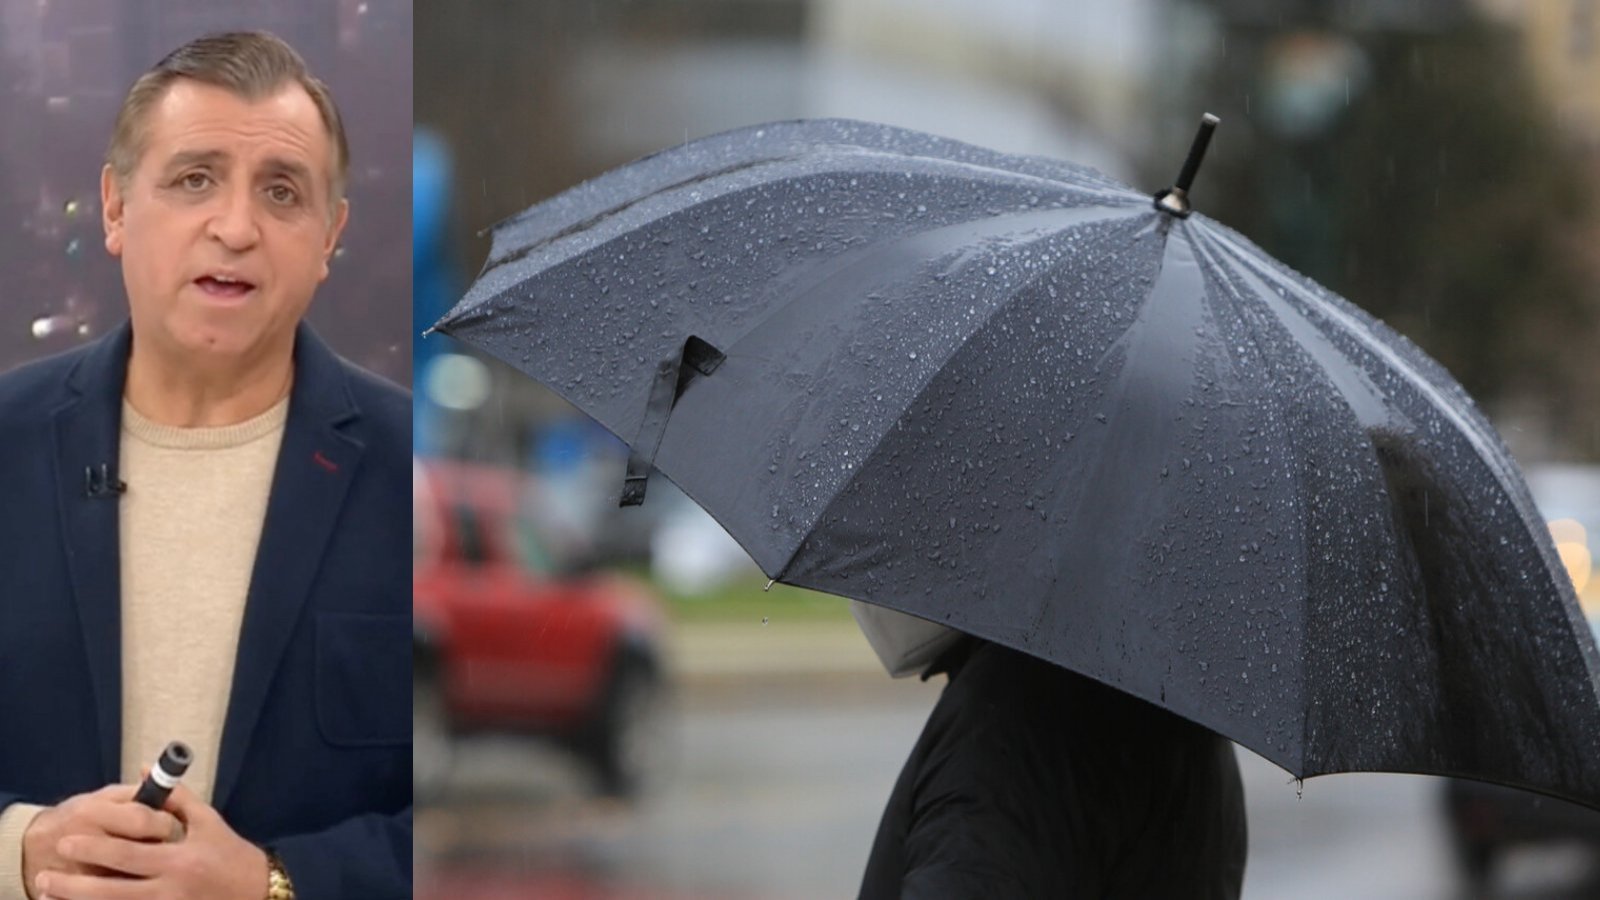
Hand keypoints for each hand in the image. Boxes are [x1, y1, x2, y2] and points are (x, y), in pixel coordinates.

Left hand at [36, 784, 267, 899]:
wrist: (257, 891)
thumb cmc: (230, 852)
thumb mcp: (208, 820)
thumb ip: (176, 798)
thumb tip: (146, 772)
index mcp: (180, 858)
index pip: (128, 854)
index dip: (94, 848)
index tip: (67, 840)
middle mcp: (171, 888)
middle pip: (112, 889)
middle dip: (74, 882)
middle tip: (45, 873)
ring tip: (51, 895)